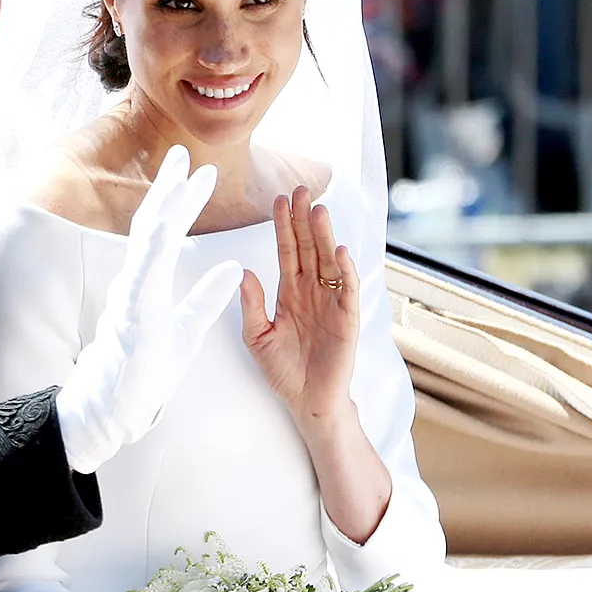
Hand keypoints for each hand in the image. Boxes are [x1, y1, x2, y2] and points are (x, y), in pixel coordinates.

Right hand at [55, 145, 243, 473]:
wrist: (117, 410)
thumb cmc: (146, 372)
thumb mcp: (188, 330)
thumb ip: (207, 298)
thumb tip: (236, 268)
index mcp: (149, 284)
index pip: (166, 234)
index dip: (182, 202)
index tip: (202, 173)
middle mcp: (135, 284)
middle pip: (152, 228)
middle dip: (167, 190)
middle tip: (182, 154)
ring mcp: (130, 300)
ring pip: (146, 245)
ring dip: (162, 209)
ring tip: (177, 179)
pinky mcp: (131, 320)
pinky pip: (143, 279)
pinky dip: (154, 252)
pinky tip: (165, 228)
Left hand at [239, 186, 360, 424]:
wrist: (307, 401)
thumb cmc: (283, 371)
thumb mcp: (257, 337)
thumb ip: (251, 306)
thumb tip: (244, 272)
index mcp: (289, 291)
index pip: (287, 250)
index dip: (283, 226)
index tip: (278, 200)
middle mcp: (312, 290)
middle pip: (309, 247)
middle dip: (304, 219)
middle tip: (301, 190)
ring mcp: (331, 301)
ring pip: (328, 261)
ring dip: (324, 236)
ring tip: (318, 210)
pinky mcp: (347, 318)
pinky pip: (347, 289)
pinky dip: (345, 270)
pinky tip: (339, 250)